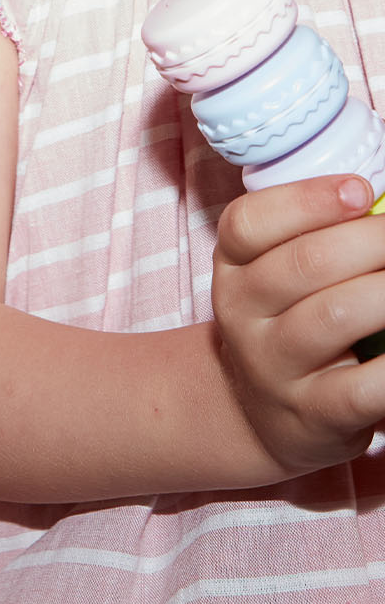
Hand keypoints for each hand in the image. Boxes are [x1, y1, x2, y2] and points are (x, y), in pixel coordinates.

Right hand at [212, 173, 384, 475]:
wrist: (261, 414)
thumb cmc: (284, 324)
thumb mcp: (271, 276)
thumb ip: (309, 238)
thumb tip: (378, 206)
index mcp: (232, 267)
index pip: (248, 223)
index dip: (306, 201)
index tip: (360, 189)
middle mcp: (242, 313)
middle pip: (302, 263)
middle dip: (369, 240)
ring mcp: (273, 366)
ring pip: (333, 316)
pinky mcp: (312, 413)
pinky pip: (361, 387)